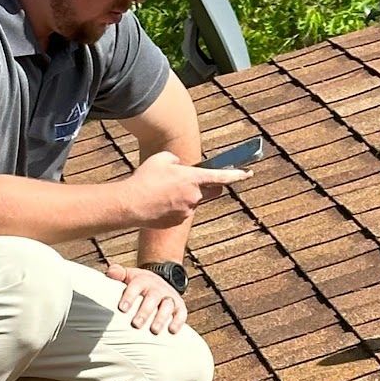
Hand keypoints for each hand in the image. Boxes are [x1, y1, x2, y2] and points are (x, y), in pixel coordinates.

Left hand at [106, 262, 188, 333]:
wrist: (159, 281)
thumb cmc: (138, 284)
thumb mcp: (129, 276)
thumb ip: (118, 274)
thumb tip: (110, 272)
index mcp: (143, 280)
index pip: (136, 286)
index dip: (130, 296)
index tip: (122, 309)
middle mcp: (158, 288)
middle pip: (153, 298)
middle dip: (145, 311)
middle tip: (136, 324)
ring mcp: (169, 297)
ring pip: (167, 306)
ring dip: (161, 318)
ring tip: (154, 331)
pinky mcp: (179, 306)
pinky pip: (181, 313)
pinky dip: (178, 321)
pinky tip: (172, 331)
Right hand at [124, 149, 250, 226]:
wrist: (131, 204)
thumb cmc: (145, 178)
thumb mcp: (162, 159)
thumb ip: (176, 160)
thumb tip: (179, 167)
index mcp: (193, 179)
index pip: (221, 176)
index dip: (237, 174)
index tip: (248, 173)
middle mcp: (194, 196)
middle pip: (212, 191)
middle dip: (209, 186)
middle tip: (196, 181)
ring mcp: (187, 211)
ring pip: (194, 201)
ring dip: (185, 196)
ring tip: (164, 191)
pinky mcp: (178, 221)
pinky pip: (182, 212)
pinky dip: (175, 207)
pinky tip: (159, 202)